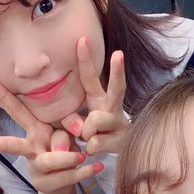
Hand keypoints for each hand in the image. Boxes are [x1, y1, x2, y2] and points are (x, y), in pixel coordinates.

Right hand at [0, 79, 100, 193]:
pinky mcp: (46, 184)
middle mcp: (30, 149)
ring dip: (68, 157)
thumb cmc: (62, 153)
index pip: (17, 111)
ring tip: (82, 156)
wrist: (63, 186)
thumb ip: (65, 131)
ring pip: (48, 160)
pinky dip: (85, 171)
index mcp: (34, 131)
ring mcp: (35, 169)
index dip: (2, 96)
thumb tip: (62, 147)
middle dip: (2, 144)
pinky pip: (67, 176)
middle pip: (15, 145)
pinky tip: (96, 167)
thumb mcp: (65, 137)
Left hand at [61, 36, 128, 155]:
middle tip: (119, 53)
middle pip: (117, 87)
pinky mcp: (121, 141)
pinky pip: (95, 142)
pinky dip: (89, 148)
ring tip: (88, 139)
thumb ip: (72, 120)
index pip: (91, 77)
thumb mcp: (80, 124)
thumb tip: (78, 128)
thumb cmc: (96, 135)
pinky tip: (94, 150)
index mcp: (100, 99)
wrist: (120, 154)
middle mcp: (112, 107)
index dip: (86, 60)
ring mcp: (118, 123)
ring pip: (97, 120)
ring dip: (86, 132)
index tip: (82, 39)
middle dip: (118, 71)